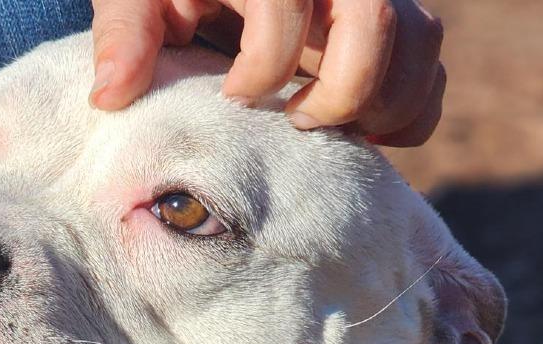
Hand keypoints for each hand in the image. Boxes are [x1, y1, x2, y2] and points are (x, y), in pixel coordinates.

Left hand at [90, 0, 444, 145]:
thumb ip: (126, 30)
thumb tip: (112, 96)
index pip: (287, 9)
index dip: (262, 67)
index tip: (232, 96)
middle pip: (377, 26)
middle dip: (339, 92)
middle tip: (295, 122)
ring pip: (419, 46)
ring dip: (381, 106)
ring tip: (325, 130)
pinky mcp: (397, 24)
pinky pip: (430, 72)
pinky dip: (406, 112)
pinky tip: (356, 132)